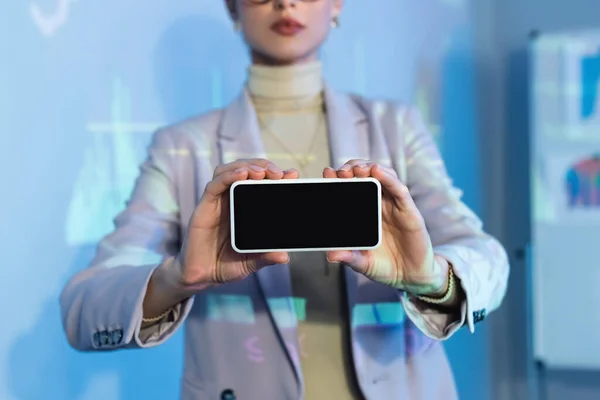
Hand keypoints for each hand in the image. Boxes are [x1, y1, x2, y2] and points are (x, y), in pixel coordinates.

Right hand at [178, 159, 298, 287]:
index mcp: (245, 208)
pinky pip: (215, 185)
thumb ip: (266, 258)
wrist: (201, 277)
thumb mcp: (251, 263)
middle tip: (278, 173)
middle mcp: (231, 200)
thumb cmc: (226, 265)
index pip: (260, 183)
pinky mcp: (204, 206)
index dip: (276, 175)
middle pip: (245, 170)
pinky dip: (228, 176)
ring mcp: (217, 202)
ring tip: (261, 172)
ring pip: (229, 171)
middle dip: (263, 166)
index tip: (292, 174)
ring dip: (246, 166)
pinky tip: (241, 174)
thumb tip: (284, 256)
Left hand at [323, 160, 447, 295]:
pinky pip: (399, 189)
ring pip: (383, 176)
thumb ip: (349, 258)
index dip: (339, 178)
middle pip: (366, 176)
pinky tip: (377, 172)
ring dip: (369, 168)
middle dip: (352, 168)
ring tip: (357, 168)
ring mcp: (394, 205)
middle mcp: (379, 204)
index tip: (327, 174)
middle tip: (341, 171)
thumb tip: (331, 255)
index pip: (351, 188)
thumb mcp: (363, 263)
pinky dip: (388, 178)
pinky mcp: (409, 210)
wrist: (411, 276)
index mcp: (365, 212)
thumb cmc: (386, 266)